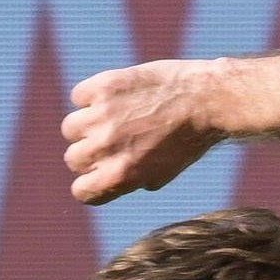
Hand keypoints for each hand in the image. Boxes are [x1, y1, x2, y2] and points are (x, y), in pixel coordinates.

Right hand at [63, 58, 238, 205]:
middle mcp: (107, 147)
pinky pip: (79, 97)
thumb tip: (106, 180)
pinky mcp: (103, 87)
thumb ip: (130, 180)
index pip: (81, 191)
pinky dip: (92, 96)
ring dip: (88, 124)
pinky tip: (117, 96)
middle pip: (73, 159)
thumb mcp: (163, 172)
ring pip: (71, 128)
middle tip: (116, 140)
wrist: (208, 100)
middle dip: (91, 153)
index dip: (90, 183)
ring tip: (115, 117)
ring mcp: (102, 116)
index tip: (101, 173)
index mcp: (121, 175)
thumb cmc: (189, 139)